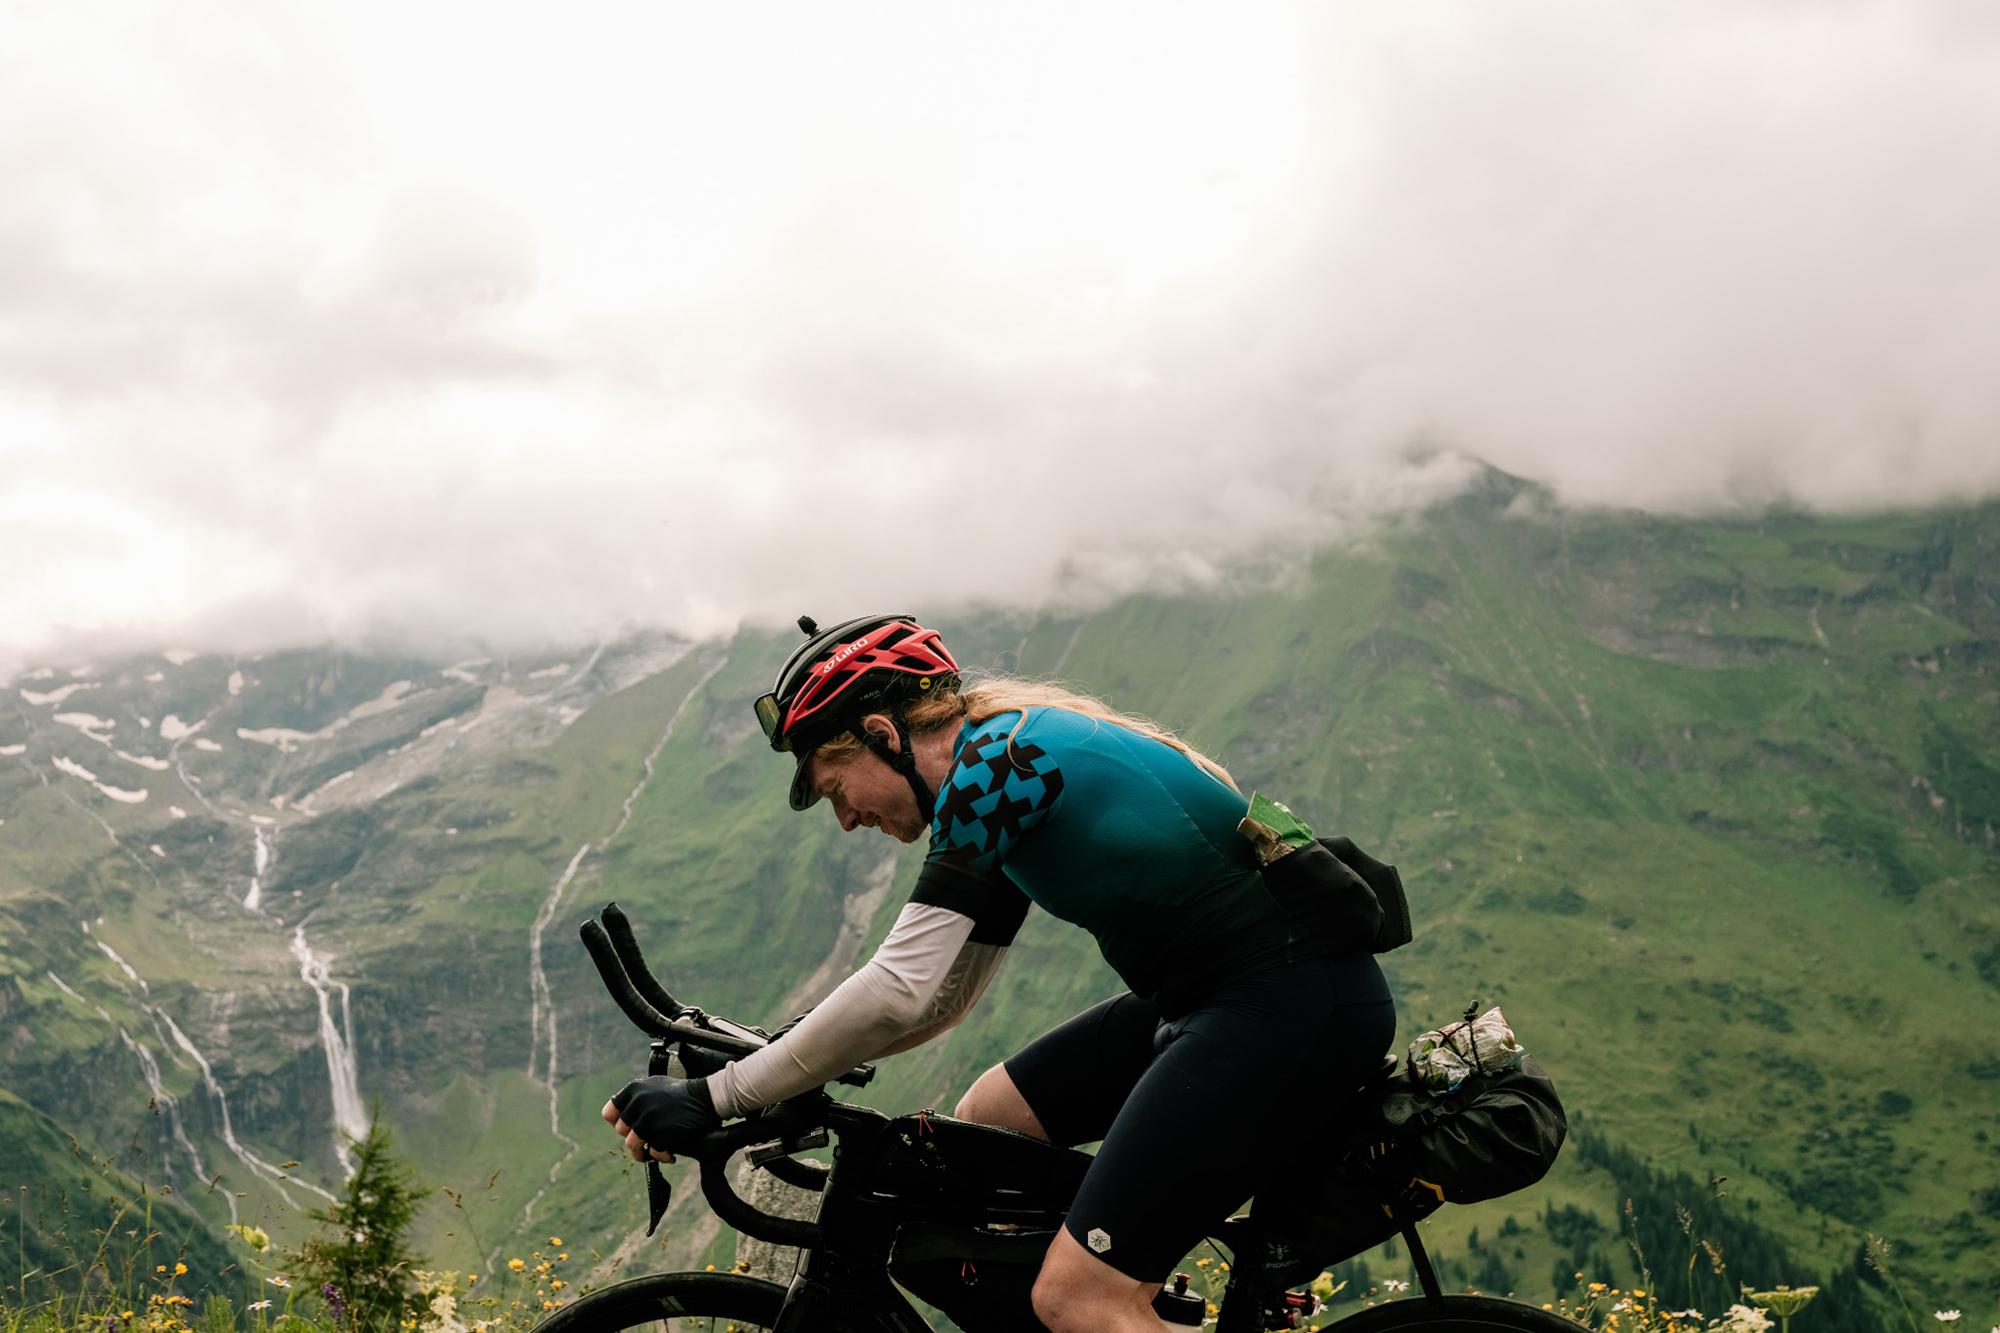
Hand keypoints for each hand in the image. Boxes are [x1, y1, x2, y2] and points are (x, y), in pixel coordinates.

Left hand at [603, 1075, 719, 1162]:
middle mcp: (640, 1101)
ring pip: (633, 1145)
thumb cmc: (681, 1092)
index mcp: (635, 1089)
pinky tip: (669, 1155)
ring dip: (641, 1153)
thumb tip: (617, 1112)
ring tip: (650, 1155)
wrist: (706, 1098)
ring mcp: (650, 1118)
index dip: (617, 1123)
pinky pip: (653, 1153)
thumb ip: (636, 1095)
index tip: (627, 1128)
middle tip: (645, 1140)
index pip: (609, 1112)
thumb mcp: (655, 1084)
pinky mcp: (663, 1133)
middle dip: (632, 1137)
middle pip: (621, 1131)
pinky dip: (661, 1157)